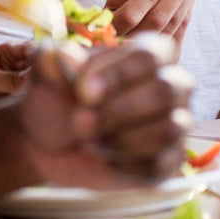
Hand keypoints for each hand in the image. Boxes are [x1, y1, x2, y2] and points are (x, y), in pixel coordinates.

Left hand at [15, 35, 192, 189]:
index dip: (119, 73)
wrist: (47, 142)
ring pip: (168, 129)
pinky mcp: (167, 160)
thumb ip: (51, 60)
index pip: (152, 54)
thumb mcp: (46, 76)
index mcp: (147, 55)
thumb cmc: (57, 99)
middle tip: (80, 121)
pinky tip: (101, 157)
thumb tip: (67, 55)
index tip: (82, 90)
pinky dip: (125, 163)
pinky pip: (159, 163)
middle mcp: (170, 85)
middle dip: (120, 110)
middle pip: (167, 90)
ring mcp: (173, 124)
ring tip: (87, 141)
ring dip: (122, 138)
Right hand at [105, 0, 200, 47]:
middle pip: (156, 21)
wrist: (125, 39)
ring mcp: (152, 56)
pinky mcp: (170, 57)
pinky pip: (182, 29)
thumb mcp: (114, 1)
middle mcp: (130, 48)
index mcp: (111, 32)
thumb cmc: (118, 12)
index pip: (129, 16)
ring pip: (173, 24)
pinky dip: (188, 9)